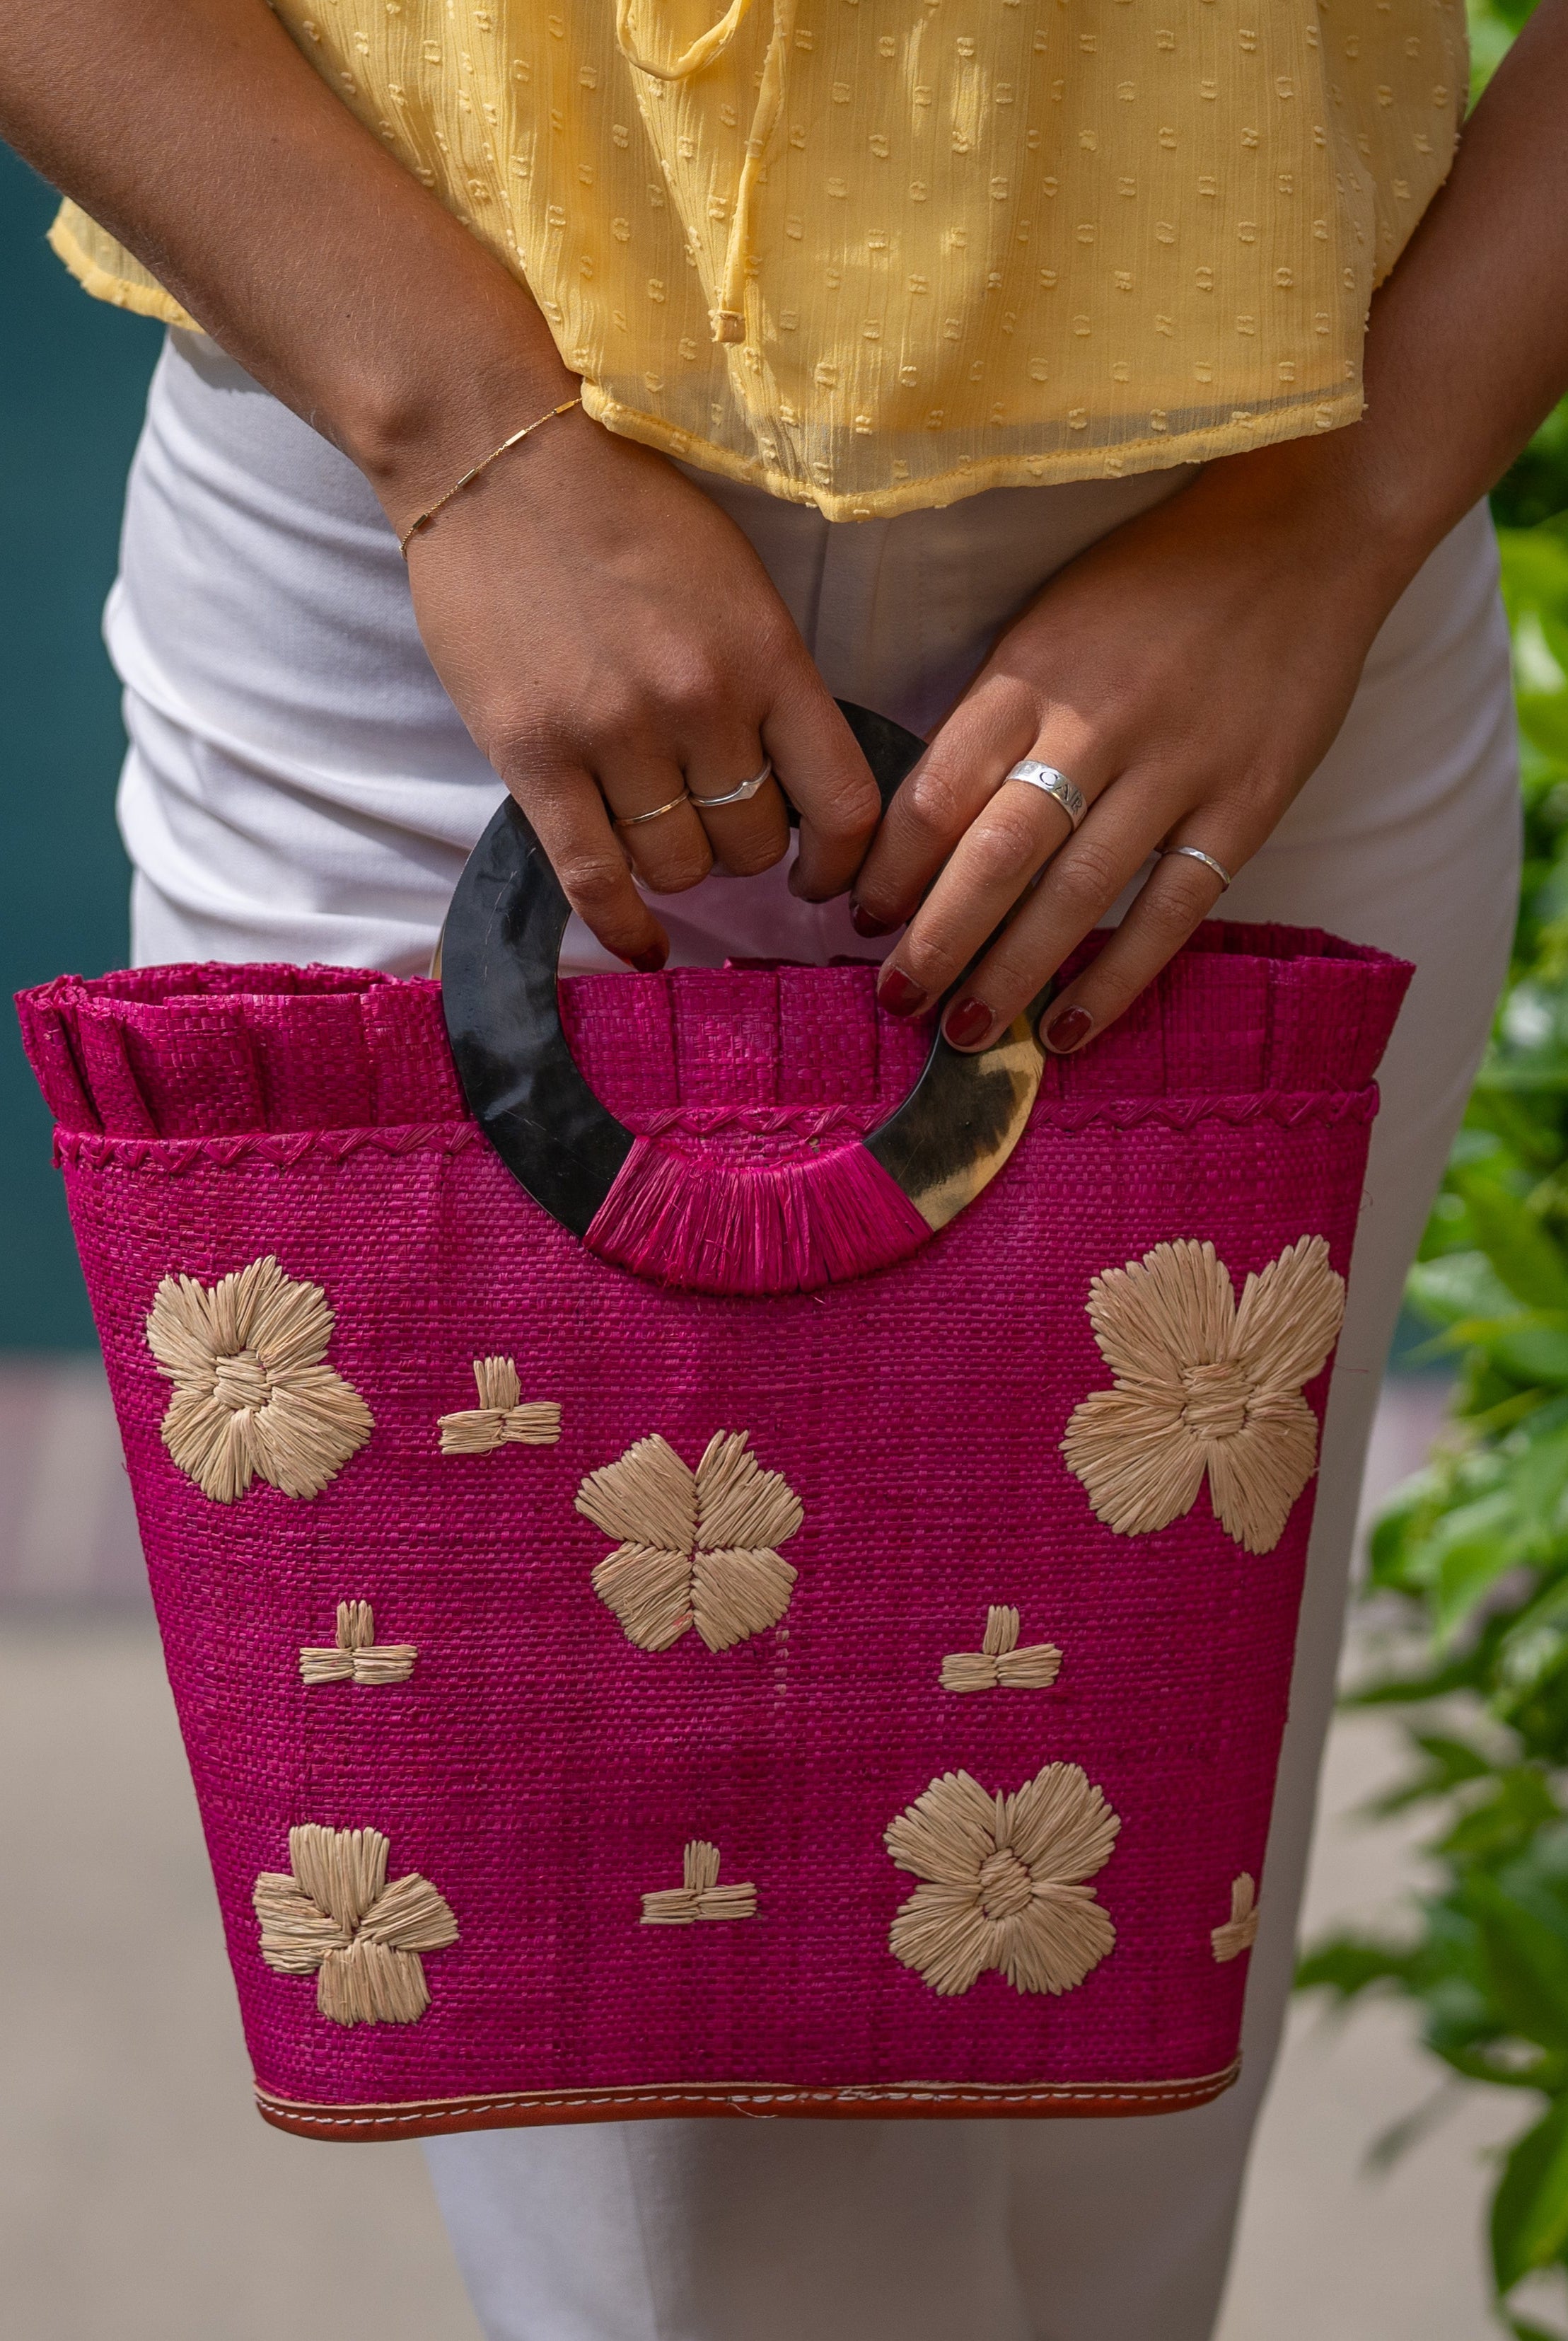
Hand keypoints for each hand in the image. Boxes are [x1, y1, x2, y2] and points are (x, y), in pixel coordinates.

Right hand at [403, 407, 879, 967]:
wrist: (495, 454)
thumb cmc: (623, 510)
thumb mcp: (734, 582)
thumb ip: (768, 680)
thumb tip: (790, 785)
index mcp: (768, 655)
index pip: (844, 804)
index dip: (843, 862)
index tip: (823, 874)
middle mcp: (701, 703)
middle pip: (753, 844)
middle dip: (742, 847)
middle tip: (711, 816)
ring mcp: (615, 735)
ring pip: (679, 868)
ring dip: (676, 864)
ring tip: (655, 826)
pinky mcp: (534, 757)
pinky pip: (596, 879)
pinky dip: (623, 926)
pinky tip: (641, 947)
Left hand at [849, 447, 1405, 1051]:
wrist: (1307, 526)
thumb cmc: (1157, 581)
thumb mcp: (1050, 622)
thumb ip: (995, 717)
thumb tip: (926, 830)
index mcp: (1030, 672)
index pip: (935, 791)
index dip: (889, 870)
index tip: (859, 916)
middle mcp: (1096, 721)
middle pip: (996, 854)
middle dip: (936, 941)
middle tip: (897, 1000)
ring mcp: (1178, 765)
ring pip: (1078, 893)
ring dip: (1012, 975)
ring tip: (966, 1036)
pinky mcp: (1247, 801)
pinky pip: (1172, 907)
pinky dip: (1118, 976)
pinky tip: (1071, 1027)